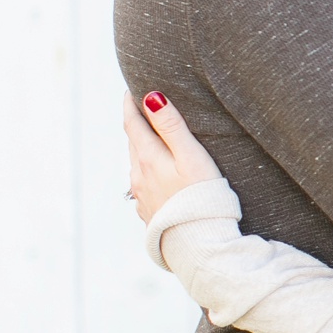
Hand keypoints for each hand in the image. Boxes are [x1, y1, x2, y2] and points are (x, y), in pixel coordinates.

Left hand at [122, 91, 224, 223]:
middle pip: (133, 144)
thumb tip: (151, 97)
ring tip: (151, 142)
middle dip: (136, 125)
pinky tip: (159, 178)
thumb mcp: (190, 156)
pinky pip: (143, 186)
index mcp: (148, 158)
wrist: (197, 242)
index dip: (131, 105)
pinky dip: (148, 174)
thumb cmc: (201, 196)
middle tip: (142, 110)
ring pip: (137, 165)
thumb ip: (171, 126)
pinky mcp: (149, 212)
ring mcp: (142, 196)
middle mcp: (139, 176)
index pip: (133, 124)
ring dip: (141, 150)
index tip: (131, 89)